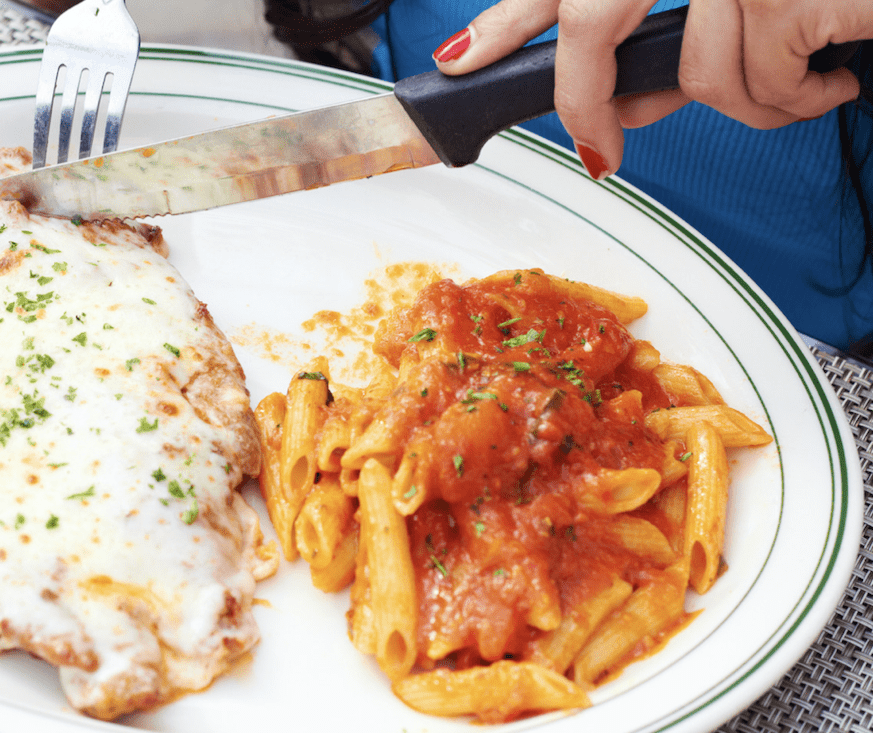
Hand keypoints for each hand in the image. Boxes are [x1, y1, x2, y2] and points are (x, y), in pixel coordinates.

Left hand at [432, 0, 870, 179]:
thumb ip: (670, 35)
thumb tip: (620, 101)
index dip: (505, 22)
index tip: (458, 63)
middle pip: (593, 23)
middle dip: (586, 101)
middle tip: (600, 152)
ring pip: (700, 75)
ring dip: (749, 102)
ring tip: (801, 81)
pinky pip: (765, 85)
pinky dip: (800, 100)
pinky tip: (832, 75)